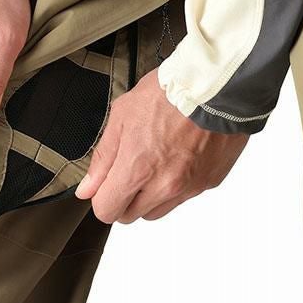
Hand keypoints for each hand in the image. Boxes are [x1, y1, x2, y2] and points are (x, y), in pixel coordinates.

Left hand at [75, 69, 248, 222]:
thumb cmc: (168, 93)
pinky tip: (177, 156)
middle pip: (131, 215)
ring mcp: (189, 187)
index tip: (106, 182)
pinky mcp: (209, 183)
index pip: (107, 211)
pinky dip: (176, 185)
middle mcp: (164, 186)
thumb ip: (103, 158)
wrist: (215, 86)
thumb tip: (88, 188)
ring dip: (149, 195)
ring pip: (157, 211)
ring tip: (156, 160)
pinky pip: (183, 197)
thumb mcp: (122, 117)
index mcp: (138, 169)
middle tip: (130, 167)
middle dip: (124, 197)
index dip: (101, 196)